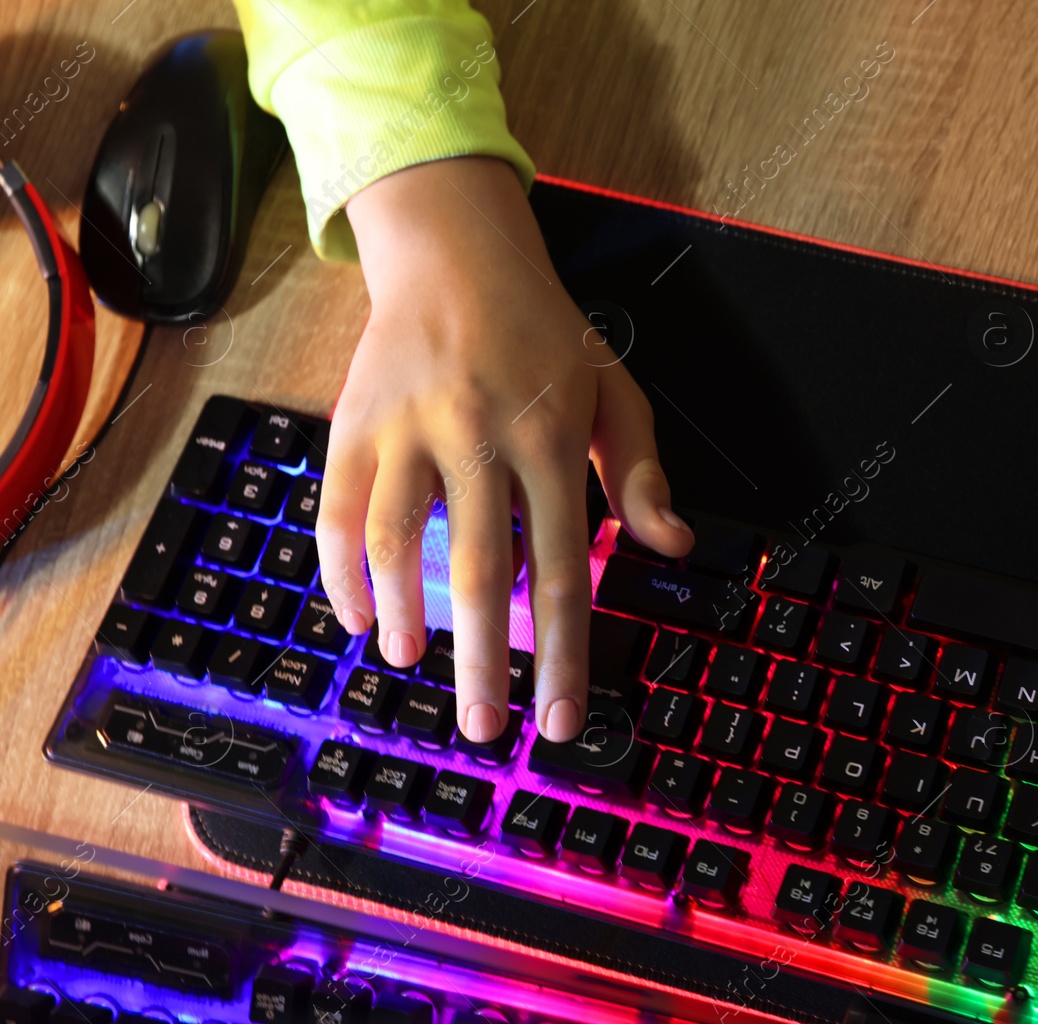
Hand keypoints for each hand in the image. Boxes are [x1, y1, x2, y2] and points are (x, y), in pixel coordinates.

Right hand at [319, 157, 693, 744]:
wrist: (454, 253)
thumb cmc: (545, 333)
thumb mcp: (615, 390)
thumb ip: (641, 473)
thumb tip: (670, 546)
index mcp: (551, 439)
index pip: (565, 568)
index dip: (563, 654)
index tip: (559, 720)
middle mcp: (479, 438)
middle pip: (484, 572)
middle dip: (486, 662)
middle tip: (483, 728)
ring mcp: (409, 430)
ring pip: (399, 541)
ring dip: (404, 615)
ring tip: (412, 665)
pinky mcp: (353, 423)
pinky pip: (338, 509)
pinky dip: (342, 570)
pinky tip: (357, 614)